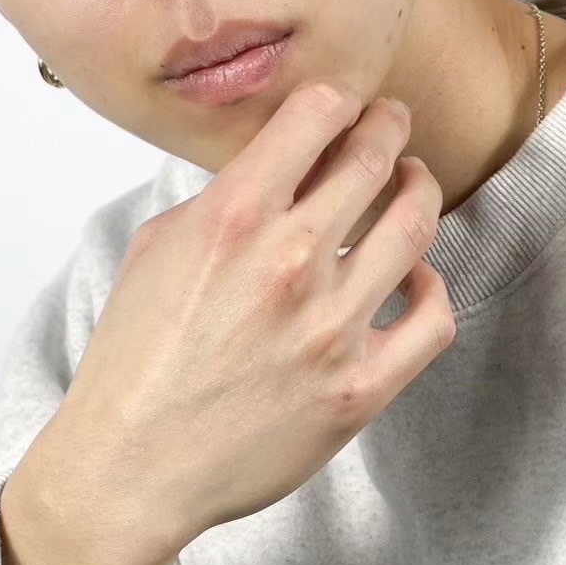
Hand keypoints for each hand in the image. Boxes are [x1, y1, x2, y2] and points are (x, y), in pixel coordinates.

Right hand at [50, 80, 454, 557]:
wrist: (132, 465)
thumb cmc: (135, 355)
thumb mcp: (157, 247)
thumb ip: (223, 198)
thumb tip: (282, 167)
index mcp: (231, 219)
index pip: (316, 115)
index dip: (339, 99)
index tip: (345, 104)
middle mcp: (288, 263)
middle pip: (374, 159)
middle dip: (389, 128)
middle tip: (392, 124)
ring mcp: (331, 328)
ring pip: (414, 226)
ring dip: (419, 190)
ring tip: (413, 183)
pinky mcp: (359, 387)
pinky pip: (432, 319)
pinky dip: (432, 286)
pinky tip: (414, 277)